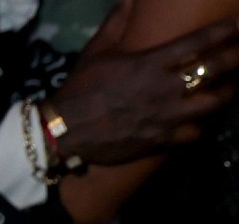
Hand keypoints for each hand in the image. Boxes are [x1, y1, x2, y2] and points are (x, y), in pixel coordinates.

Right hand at [49, 17, 238, 164]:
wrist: (62, 132)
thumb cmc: (80, 88)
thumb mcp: (97, 51)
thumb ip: (118, 23)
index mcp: (151, 63)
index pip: (201, 42)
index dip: (226, 30)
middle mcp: (165, 88)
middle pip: (217, 70)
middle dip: (236, 58)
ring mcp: (165, 116)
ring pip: (213, 103)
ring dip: (226, 93)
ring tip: (229, 88)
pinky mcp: (159, 140)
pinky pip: (194, 132)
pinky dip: (200, 125)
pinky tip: (198, 121)